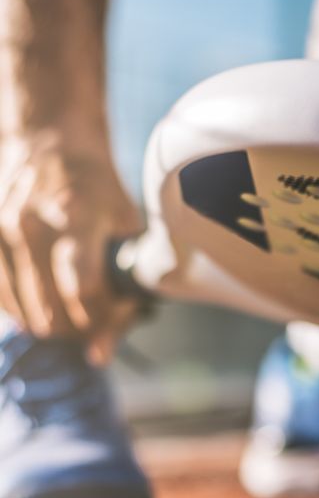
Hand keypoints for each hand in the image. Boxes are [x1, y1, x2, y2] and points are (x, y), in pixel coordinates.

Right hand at [0, 131, 141, 362]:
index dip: (101, 319)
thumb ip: (122, 293)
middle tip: (92, 324)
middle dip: (78, 331)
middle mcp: (32, 223)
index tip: (112, 318)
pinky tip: (39, 306)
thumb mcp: (126, 229)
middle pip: (51, 312)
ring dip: (50, 326)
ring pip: (23, 313)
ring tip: (68, 316)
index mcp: (78, 217)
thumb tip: (98, 357)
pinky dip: (21, 312)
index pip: (84, 292)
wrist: (50, 140)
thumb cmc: (98, 190)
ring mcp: (1, 229)